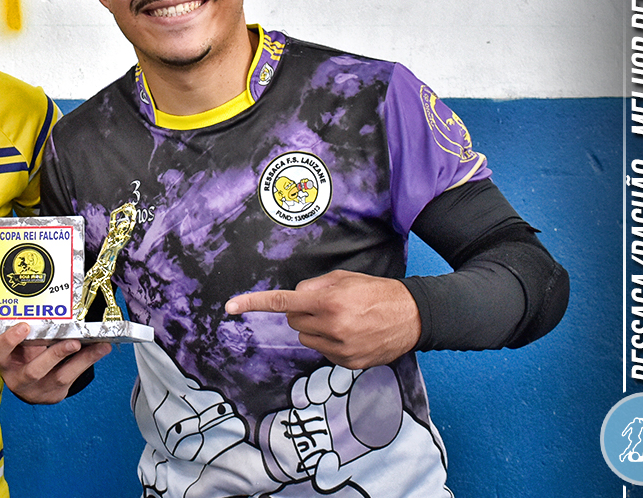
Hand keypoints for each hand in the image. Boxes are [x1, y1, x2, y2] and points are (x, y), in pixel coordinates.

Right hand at [0, 323, 111, 403]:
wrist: (28, 384)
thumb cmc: (23, 356)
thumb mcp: (19, 345)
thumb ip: (29, 332)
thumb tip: (52, 307)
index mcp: (4, 362)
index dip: (9, 340)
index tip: (24, 326)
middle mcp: (17, 379)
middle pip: (34, 371)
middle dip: (55, 355)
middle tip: (73, 342)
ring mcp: (36, 390)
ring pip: (59, 377)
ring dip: (81, 360)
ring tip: (99, 347)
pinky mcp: (54, 395)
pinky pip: (72, 379)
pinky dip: (87, 362)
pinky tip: (101, 350)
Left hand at [225, 270, 419, 368]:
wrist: (413, 316)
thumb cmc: (377, 292)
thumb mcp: (345, 278)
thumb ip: (315, 286)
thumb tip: (295, 297)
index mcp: (328, 301)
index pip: (282, 301)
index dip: (253, 303)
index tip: (229, 307)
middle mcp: (331, 327)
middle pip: (293, 320)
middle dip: (303, 311)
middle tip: (327, 305)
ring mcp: (339, 349)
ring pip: (305, 338)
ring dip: (314, 328)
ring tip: (342, 319)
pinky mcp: (347, 363)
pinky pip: (322, 352)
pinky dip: (329, 343)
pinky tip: (350, 334)